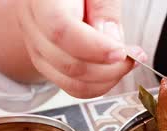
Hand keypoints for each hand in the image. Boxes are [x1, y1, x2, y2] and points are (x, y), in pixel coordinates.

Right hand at [16, 0, 145, 97]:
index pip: (61, 31)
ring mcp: (36, 47)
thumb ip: (104, 8)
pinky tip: (115, 70)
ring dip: (107, 80)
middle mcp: (32, 24)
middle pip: (67, 63)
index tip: (121, 52)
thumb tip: (112, 42)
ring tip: (128, 62)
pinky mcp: (47, 63)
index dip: (94, 48)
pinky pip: (73, 87)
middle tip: (134, 56)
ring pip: (70, 82)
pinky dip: (99, 85)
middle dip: (109, 69)